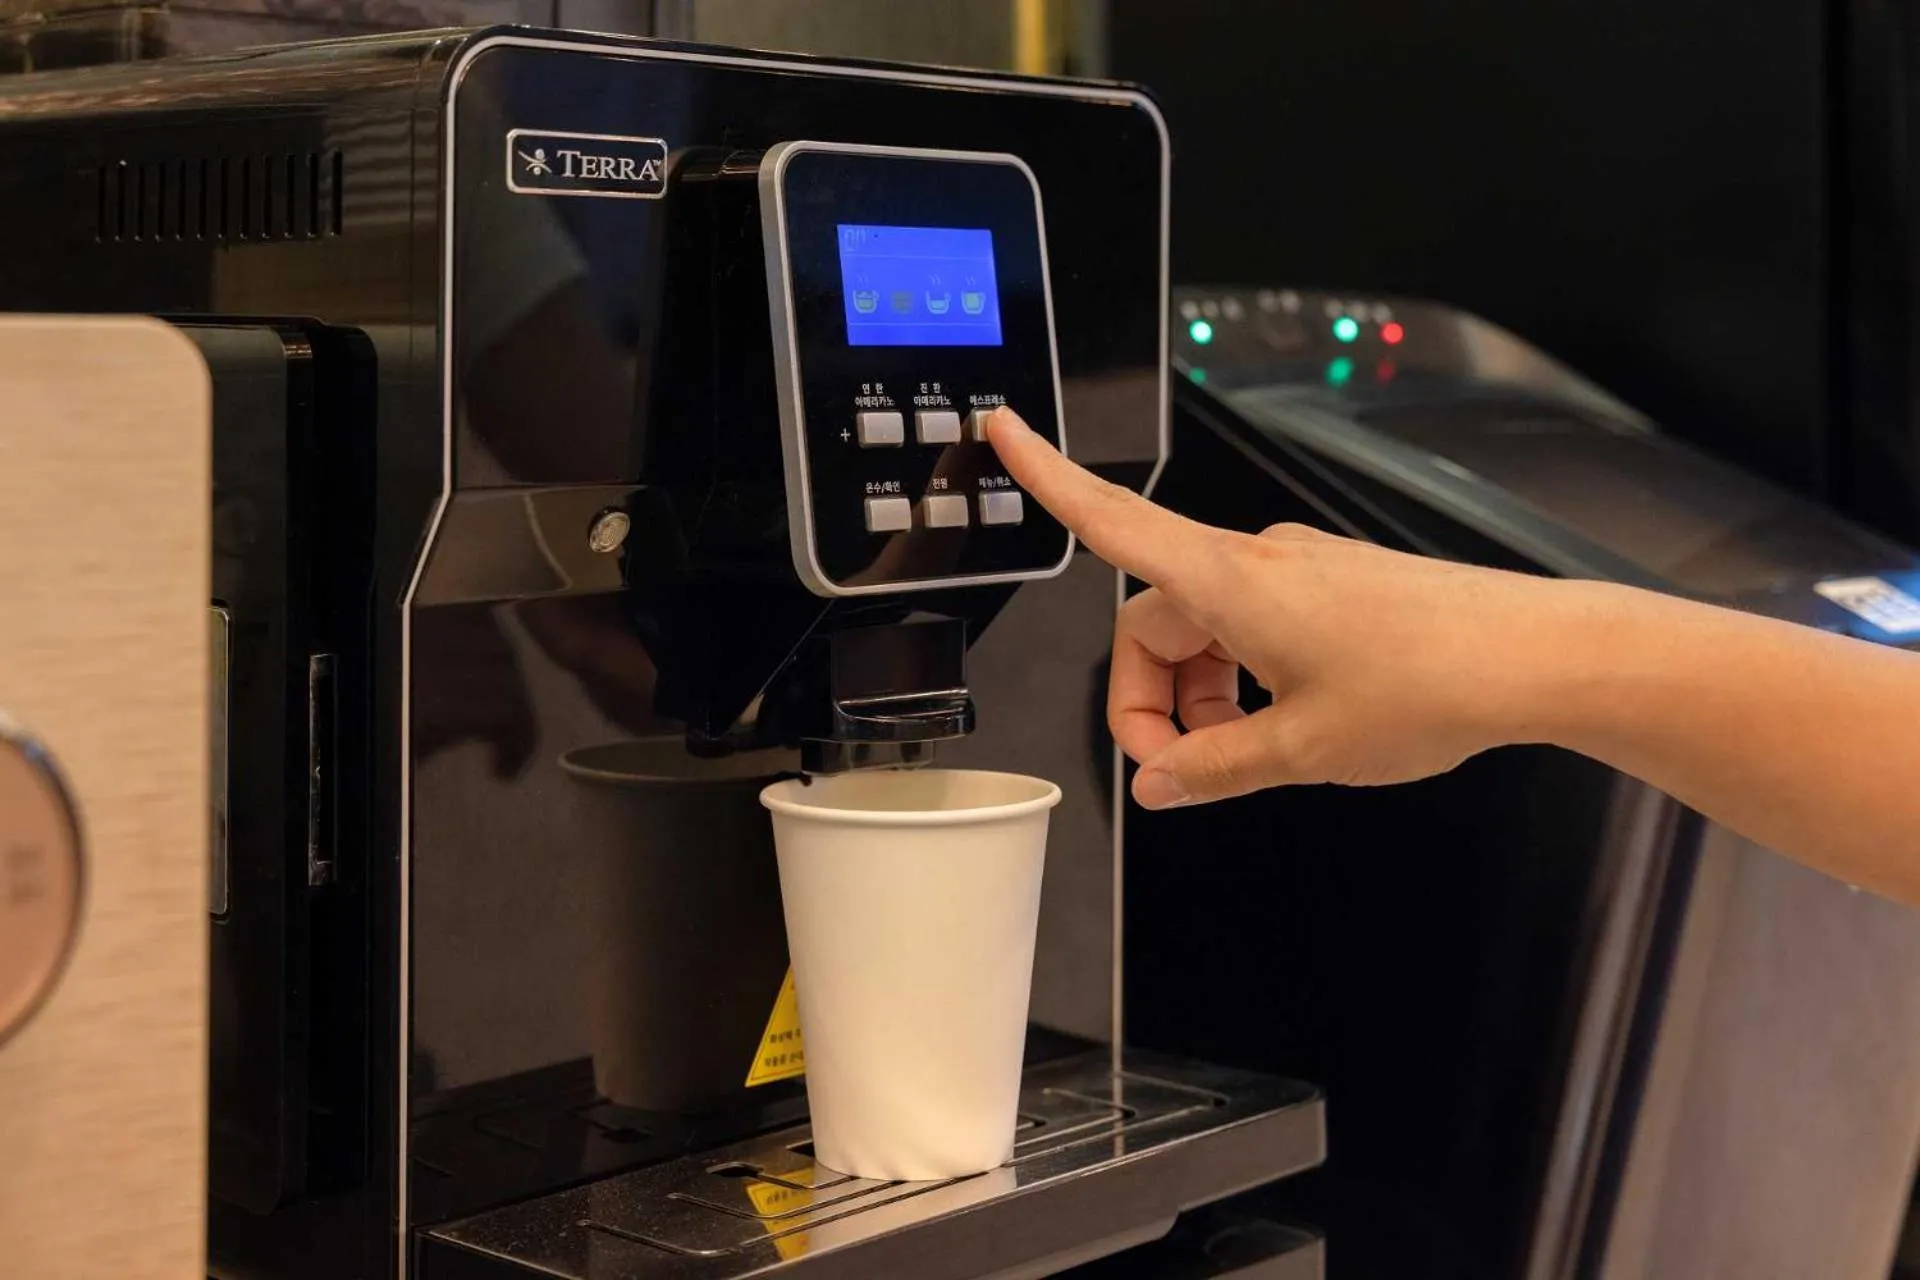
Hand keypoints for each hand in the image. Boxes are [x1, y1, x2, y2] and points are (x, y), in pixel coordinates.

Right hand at [987, 406, 1576, 808]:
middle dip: (1151, 697)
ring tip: (1247, 753)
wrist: (1536, 655)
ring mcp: (1298, 568)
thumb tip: (1158, 784)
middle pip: (1153, 618)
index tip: (999, 429)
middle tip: (1181, 769)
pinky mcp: (1333, 583)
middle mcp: (1256, 561)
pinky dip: (1244, 676)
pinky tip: (1287, 723)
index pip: (1112, 523)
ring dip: (1202, 693)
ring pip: (1206, 625)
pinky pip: (1254, 623)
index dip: (1047, 477)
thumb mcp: (1305, 749)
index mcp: (1230, 584)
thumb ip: (1215, 767)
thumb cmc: (1429, 687)